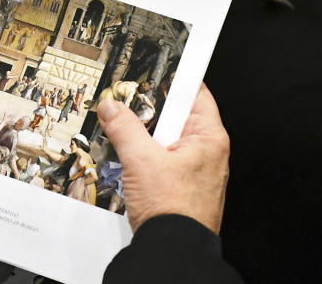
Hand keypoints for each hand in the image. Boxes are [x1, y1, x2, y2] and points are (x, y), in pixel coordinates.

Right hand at [98, 83, 228, 233]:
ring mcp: (196, 169)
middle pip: (176, 115)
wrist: (172, 251)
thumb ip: (124, 127)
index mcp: (209, 137)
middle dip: (150, 113)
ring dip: (144, 138)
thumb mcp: (141, 160)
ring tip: (128, 143)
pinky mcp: (183, 184)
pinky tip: (131, 164)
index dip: (173, 79)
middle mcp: (208, 151)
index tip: (155, 69)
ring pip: (166, 139)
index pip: (195, 92)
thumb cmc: (172, 211)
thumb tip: (112, 108)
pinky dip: (146, 157)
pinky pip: (163, 159)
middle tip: (128, 110)